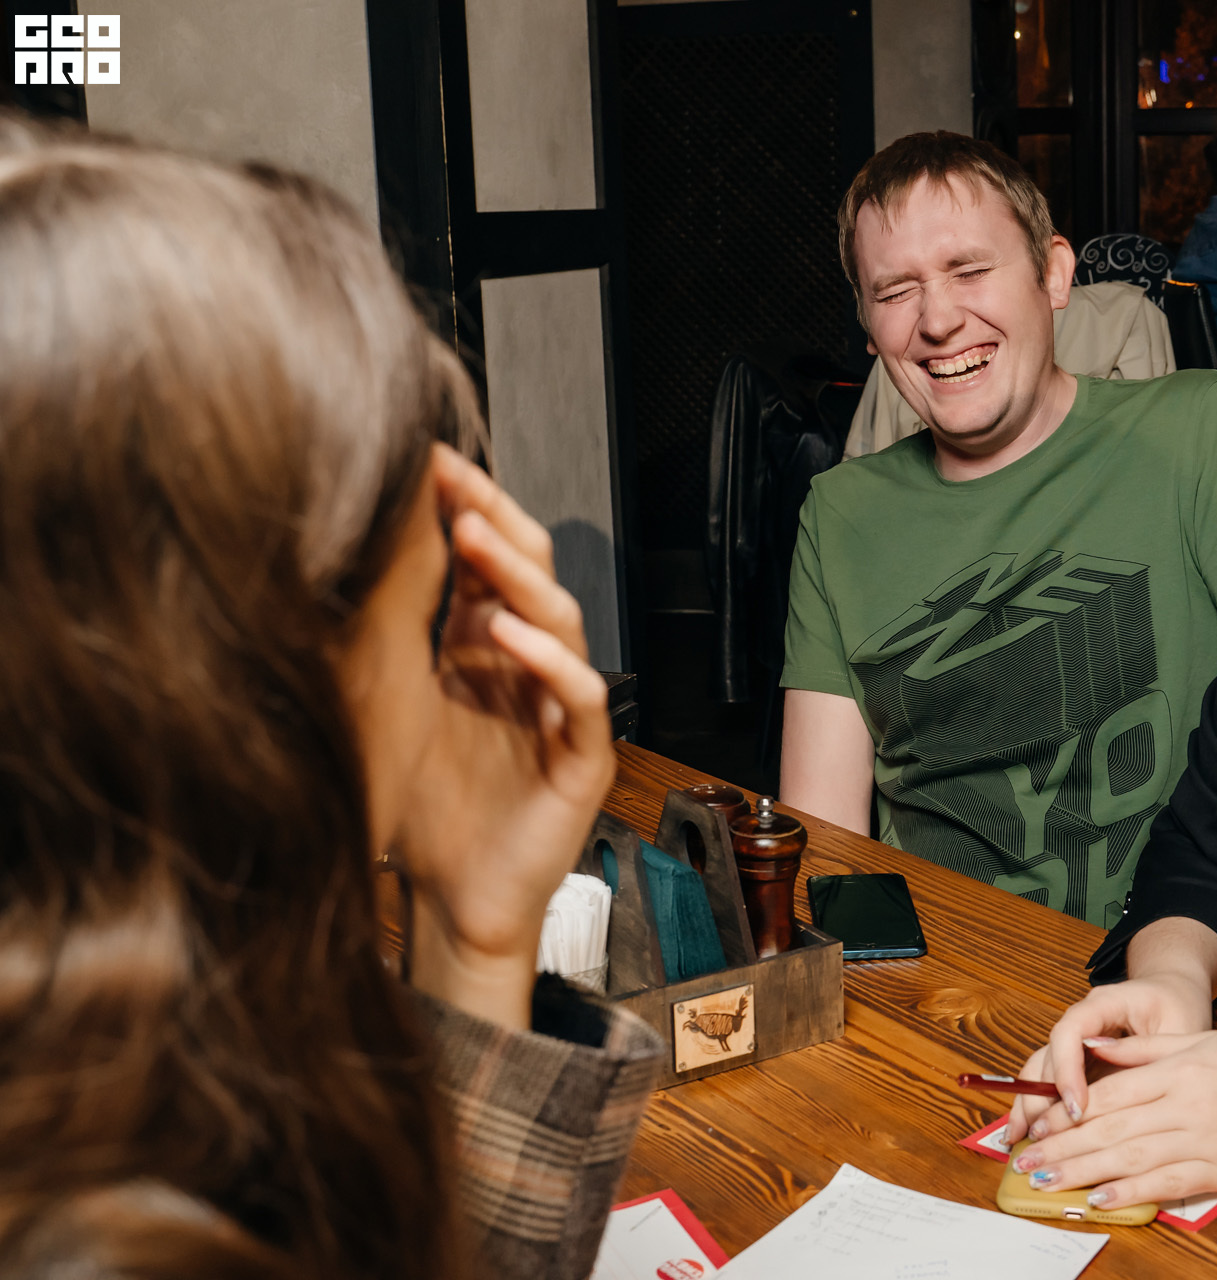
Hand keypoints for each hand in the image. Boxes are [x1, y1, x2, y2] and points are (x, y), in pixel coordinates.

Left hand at [400, 446, 613, 1026]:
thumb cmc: (418, 811)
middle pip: (531, 571)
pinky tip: (507, 638)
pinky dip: (549, 661)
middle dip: (496, 518)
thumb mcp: (384, 703)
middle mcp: (526, 666)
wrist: (449, 902)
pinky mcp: (582, 756)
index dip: (461, 506)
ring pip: (562, 620)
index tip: (422, 458)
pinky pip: (581, 696)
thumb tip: (358, 539)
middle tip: (453, 476)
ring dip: (519, 576)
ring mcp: (560, 707)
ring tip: (474, 536)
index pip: (485, 558)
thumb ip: (386, 629)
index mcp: (480, 646)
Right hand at [1005, 972, 1212, 1142]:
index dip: (1067, 1068)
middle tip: (1046, 1139)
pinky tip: (1019, 1135)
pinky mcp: (1073, 1062)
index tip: (1077, 1108)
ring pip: (1038, 1070)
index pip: (1072, 1029)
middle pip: (1049, 1055)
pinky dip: (1032, 1108)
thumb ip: (1154, 1058)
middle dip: (1043, 1098)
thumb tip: (1132, 1097)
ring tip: (1019, 1141)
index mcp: (1104, 1003)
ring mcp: (1073, 1041)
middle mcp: (1080, 1020)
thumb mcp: (1180, 1029)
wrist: (1171, 993)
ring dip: (1028, 1105)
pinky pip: (1044, 1083)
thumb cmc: (1178, 1008)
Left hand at [1009, 1034, 1216, 1208]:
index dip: (1068, 1111)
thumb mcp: (1198, 1041)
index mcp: (1178, 1070)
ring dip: (1084, 1172)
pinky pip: (1166, 1184)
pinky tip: (1099, 1198)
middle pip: (1113, 1129)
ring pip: (1132, 1159)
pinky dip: (1130, 1192)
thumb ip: (1142, 1049)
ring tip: (1048, 1181)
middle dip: (1064, 1146)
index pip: (1111, 1092)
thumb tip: (1093, 1047)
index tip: (1037, 1124)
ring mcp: (1203, 1141)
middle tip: (1026, 1160)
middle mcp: (1186, 1105)